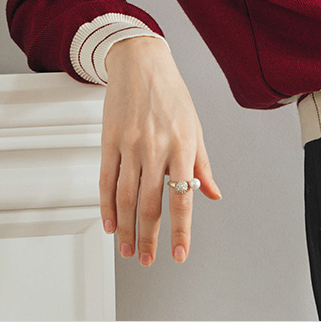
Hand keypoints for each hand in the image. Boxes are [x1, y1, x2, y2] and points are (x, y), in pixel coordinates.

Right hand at [98, 36, 221, 265]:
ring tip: (129, 250)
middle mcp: (156, 147)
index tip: (180, 254)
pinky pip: (106, 181)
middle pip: (151, 204)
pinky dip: (106, 207)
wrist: (142, 62)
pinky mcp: (110, 140)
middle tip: (148, 259)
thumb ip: (203, 164)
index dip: (181, 230)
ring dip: (127, 229)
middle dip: (149, 237)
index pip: (183, 198)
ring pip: (126, 198)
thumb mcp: (195, 126)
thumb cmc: (171, 93)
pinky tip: (110, 224)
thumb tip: (214, 194)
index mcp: (183, 145)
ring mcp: (131, 144)